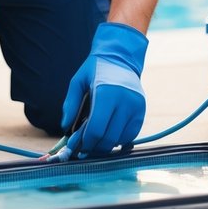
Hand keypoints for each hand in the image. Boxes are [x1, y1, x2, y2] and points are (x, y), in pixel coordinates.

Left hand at [61, 22, 147, 154]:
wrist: (121, 58)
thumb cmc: (96, 70)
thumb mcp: (78, 81)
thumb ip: (70, 104)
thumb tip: (65, 127)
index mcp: (106, 93)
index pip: (96, 129)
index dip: (84, 142)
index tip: (75, 147)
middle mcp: (124, 101)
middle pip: (108, 138)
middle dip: (93, 147)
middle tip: (82, 150)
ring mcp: (136, 108)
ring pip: (120, 139)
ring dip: (105, 146)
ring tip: (93, 143)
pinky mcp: (142, 112)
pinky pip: (130, 135)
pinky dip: (118, 140)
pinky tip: (108, 137)